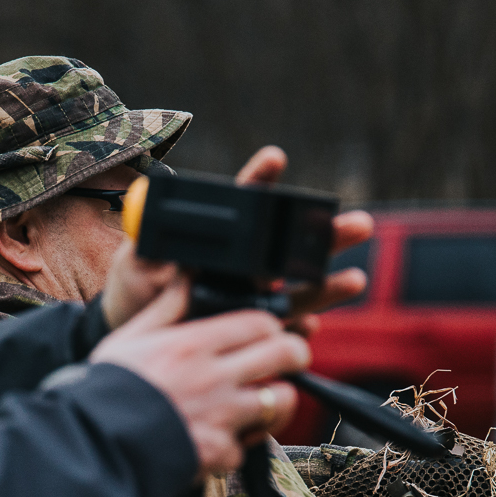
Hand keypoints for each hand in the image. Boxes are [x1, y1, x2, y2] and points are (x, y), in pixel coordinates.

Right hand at [90, 278, 306, 474]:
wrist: (92, 445)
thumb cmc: (107, 390)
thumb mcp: (130, 338)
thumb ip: (166, 308)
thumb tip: (186, 278)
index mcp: (194, 344)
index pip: (259, 322)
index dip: (272, 326)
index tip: (269, 333)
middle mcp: (214, 377)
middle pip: (286, 354)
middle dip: (295, 353)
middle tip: (289, 359)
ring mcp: (222, 417)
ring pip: (281, 401)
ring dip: (276, 400)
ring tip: (261, 400)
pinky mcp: (220, 452)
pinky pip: (247, 446)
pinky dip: (237, 444)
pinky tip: (218, 437)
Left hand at [97, 145, 373, 331]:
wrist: (141, 338)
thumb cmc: (136, 292)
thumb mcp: (135, 263)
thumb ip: (146, 242)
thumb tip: (152, 220)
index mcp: (221, 239)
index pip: (245, 203)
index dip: (261, 179)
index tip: (275, 158)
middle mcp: (247, 266)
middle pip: (290, 245)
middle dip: (326, 234)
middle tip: (360, 224)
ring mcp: (257, 300)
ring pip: (300, 289)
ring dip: (329, 286)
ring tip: (356, 279)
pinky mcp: (257, 333)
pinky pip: (282, 333)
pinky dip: (296, 333)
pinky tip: (307, 330)